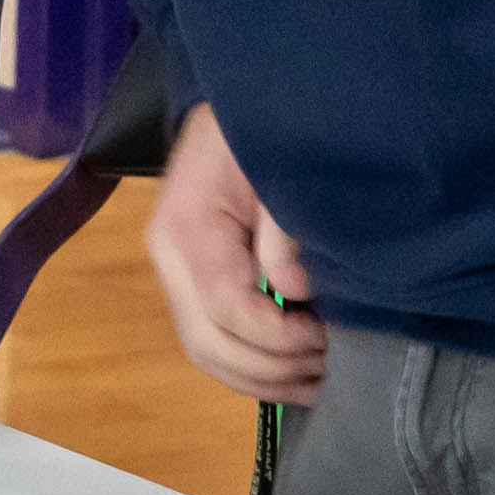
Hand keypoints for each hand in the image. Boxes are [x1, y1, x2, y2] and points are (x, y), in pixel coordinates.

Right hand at [140, 101, 326, 404]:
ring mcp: (173, 274)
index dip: (276, 335)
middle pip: (208, 344)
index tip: (323, 335)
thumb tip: (298, 296)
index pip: (225, 305)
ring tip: (316, 384)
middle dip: (270, 370)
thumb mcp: (277, 168)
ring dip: (262, 379)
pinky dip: (251, 368)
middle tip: (327, 369)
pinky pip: (212, 342)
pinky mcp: (190, 283)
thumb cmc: (253, 133)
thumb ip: (284, 233)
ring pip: (206, 354)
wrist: (227, 111)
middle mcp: (168, 259)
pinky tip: (293, 374)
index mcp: (186, 228)